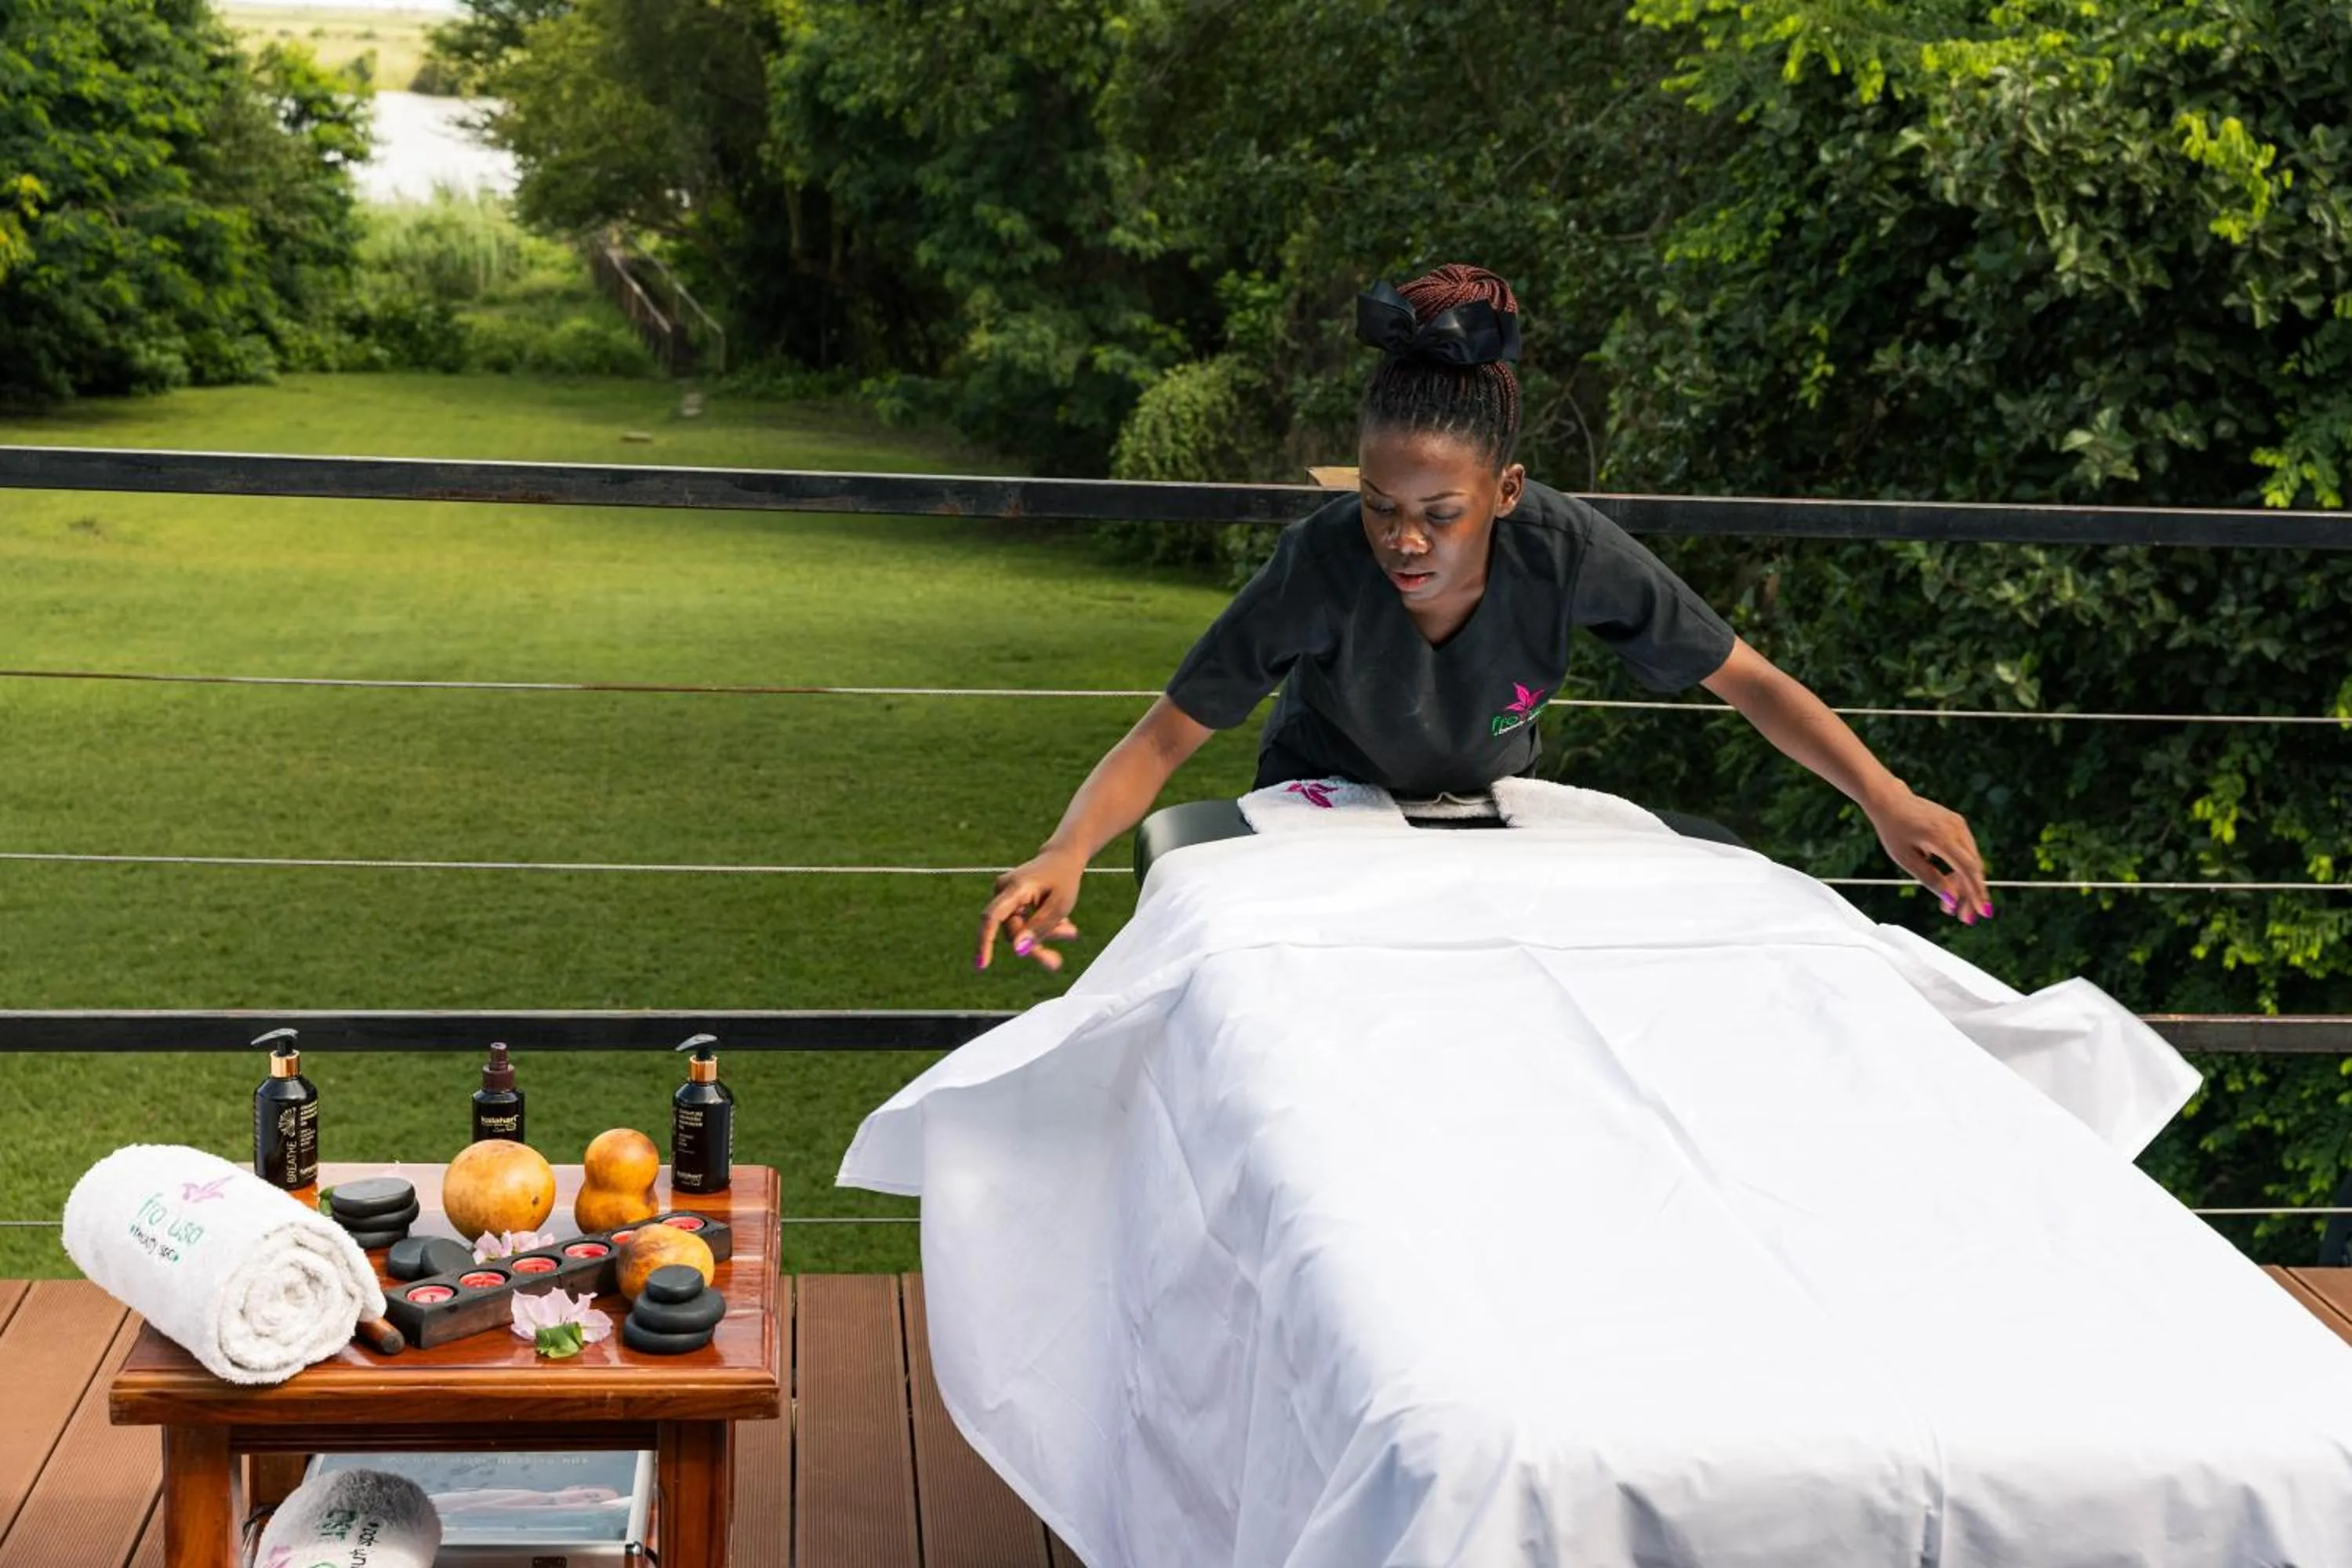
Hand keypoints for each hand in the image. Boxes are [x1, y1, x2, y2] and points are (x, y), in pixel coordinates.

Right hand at [977, 847, 1086, 971]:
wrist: (1062, 858)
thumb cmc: (1063, 879)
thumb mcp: (1060, 905)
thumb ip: (1039, 927)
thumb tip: (1017, 951)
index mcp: (1015, 887)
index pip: (992, 917)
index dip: (985, 942)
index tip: (982, 965)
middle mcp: (1003, 891)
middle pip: (1012, 932)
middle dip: (1037, 943)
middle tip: (1061, 955)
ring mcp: (1005, 898)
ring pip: (1018, 932)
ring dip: (1044, 935)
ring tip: (1071, 930)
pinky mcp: (1010, 904)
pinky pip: (1021, 926)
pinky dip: (1040, 929)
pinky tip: (1062, 924)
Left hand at [1866, 786, 1992, 924]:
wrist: (1889, 800)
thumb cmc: (1892, 829)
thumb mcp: (1905, 859)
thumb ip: (1929, 879)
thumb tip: (1951, 900)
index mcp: (1941, 837)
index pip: (1967, 868)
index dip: (1976, 892)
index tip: (1982, 912)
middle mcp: (1955, 829)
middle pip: (1973, 868)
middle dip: (1970, 895)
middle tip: (1964, 918)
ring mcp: (1959, 825)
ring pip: (1971, 861)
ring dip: (1965, 884)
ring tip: (1952, 907)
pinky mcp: (1957, 824)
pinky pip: (1965, 851)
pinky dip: (1961, 869)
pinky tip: (1951, 884)